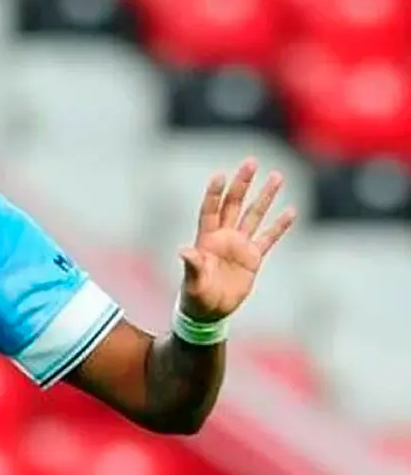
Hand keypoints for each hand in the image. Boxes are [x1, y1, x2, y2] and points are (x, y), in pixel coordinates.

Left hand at [179, 158, 296, 321]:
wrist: (209, 313)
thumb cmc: (195, 297)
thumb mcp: (192, 283)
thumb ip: (192, 266)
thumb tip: (183, 250)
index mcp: (206, 240)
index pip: (211, 210)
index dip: (215, 194)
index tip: (220, 175)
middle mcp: (224, 237)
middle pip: (234, 204)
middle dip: (242, 184)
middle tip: (251, 162)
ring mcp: (239, 246)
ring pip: (254, 215)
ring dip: (264, 197)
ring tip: (276, 176)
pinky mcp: (253, 258)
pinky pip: (268, 238)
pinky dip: (280, 226)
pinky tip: (291, 211)